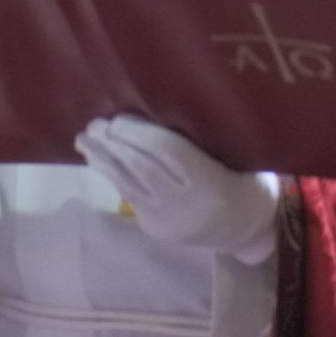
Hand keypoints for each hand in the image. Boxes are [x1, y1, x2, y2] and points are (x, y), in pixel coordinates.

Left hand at [75, 115, 278, 262]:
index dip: (142, 136)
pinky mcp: (156, 230)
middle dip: (115, 146)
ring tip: (84, 140)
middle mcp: (186, 206)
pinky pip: (131, 197)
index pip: (170, 155)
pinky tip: (99, 161)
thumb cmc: (252, 183)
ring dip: (104, 161)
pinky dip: (113, 176)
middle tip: (94, 124)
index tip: (120, 118)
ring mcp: (168, 222)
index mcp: (214, 184)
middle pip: (143, 170)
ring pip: (129, 186)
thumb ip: (213, 139)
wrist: (250, 232)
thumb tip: (173, 104)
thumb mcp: (245, 157)